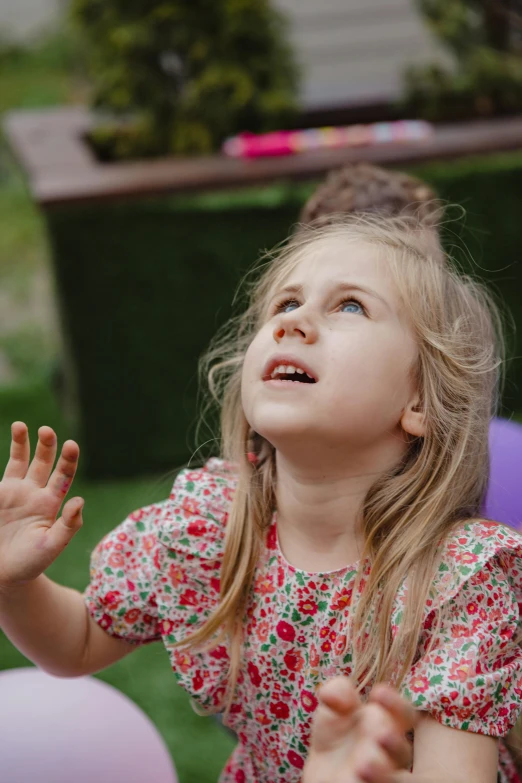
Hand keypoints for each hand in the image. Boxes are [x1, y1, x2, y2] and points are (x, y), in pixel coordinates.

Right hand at [0, 422, 82, 589]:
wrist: (1, 573)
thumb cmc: (30, 563)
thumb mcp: (52, 546)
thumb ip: (67, 526)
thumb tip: (80, 501)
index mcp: (51, 503)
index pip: (63, 476)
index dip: (68, 460)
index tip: (71, 444)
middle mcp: (34, 492)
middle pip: (43, 462)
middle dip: (46, 445)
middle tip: (47, 430)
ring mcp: (13, 492)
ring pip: (19, 460)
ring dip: (21, 442)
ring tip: (21, 425)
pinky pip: (3, 472)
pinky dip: (6, 457)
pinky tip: (11, 438)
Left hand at [303, 677, 415, 782]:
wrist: (322, 772)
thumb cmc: (335, 735)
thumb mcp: (332, 708)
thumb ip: (337, 691)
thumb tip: (341, 697)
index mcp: (387, 724)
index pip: (404, 713)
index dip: (396, 703)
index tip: (378, 693)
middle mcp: (389, 752)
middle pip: (402, 750)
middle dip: (393, 742)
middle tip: (380, 734)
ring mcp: (382, 775)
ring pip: (394, 778)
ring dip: (382, 770)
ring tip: (364, 765)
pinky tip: (353, 777)